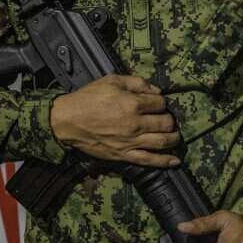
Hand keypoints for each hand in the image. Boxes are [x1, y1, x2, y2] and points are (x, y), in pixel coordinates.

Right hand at [49, 75, 179, 166]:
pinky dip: (165, 161)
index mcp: (132, 103)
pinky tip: (175, 160)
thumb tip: (155, 89)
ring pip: (163, 142)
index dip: (161, 102)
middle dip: (170, 120)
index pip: (160, 103)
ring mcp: (131, 141)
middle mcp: (135, 123)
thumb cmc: (87, 99)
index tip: (156, 103)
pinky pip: (149, 160)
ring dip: (173, 138)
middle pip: (166, 123)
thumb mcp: (111, 80)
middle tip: (166, 119)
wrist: (67, 120)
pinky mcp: (124, 154)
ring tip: (174, 136)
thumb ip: (136, 82)